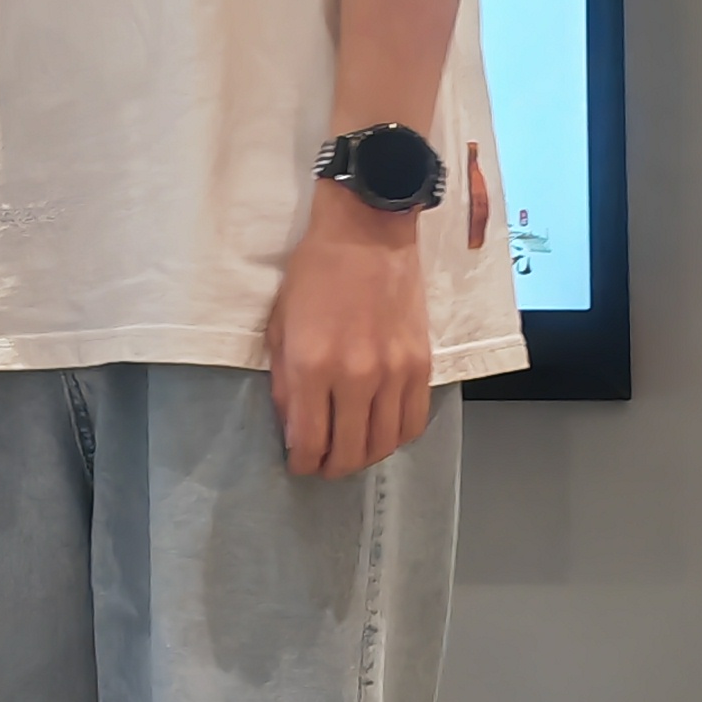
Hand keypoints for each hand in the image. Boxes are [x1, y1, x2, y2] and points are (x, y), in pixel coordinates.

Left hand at [266, 196, 432, 477]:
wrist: (367, 234)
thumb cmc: (315, 274)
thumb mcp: (280, 327)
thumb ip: (285, 383)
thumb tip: (294, 429)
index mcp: (311, 366)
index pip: (310, 441)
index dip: (303, 463)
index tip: (300, 464)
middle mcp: (355, 376)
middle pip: (349, 451)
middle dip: (332, 467)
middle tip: (324, 465)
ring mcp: (393, 373)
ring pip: (384, 444)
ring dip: (365, 458)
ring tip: (353, 454)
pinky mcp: (421, 365)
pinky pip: (414, 421)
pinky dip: (397, 437)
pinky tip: (383, 433)